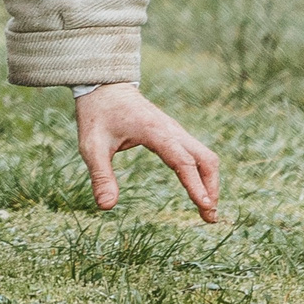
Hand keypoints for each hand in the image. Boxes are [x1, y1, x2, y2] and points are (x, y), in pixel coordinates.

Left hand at [75, 83, 219, 220]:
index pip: (182, 160)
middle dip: (211, 188)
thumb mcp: (92, 146)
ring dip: (210, 182)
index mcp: (154, 131)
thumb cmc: (97, 114)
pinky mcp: (173, 133)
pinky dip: (202, 173)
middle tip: (209, 217)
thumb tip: (106, 207)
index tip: (205, 206)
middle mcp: (171, 130)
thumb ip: (101, 176)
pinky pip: (196, 153)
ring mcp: (175, 131)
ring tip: (206, 210)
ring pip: (204, 156)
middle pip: (205, 159)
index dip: (195, 185)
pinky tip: (198, 190)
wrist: (104, 86)